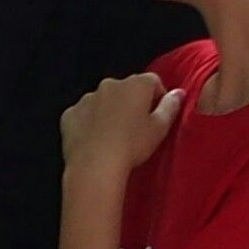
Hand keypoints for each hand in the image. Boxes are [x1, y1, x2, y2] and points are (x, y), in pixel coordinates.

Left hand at [60, 71, 179, 177]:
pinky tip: (94, 140)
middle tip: (134, 128)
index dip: (157, 97)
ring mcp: (87, 98)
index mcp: (136, 84)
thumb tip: (178, 93)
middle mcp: (110, 84)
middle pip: (126, 89)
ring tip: (113, 136)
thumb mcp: (160, 128)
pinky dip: (88, 123)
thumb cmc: (132, 145)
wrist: (94, 166)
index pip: (153, 82)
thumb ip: (171, 106)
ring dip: (109, 111)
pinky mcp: (70, 114)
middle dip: (131, 103)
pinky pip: (83, 115)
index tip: (156, 116)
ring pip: (103, 101)